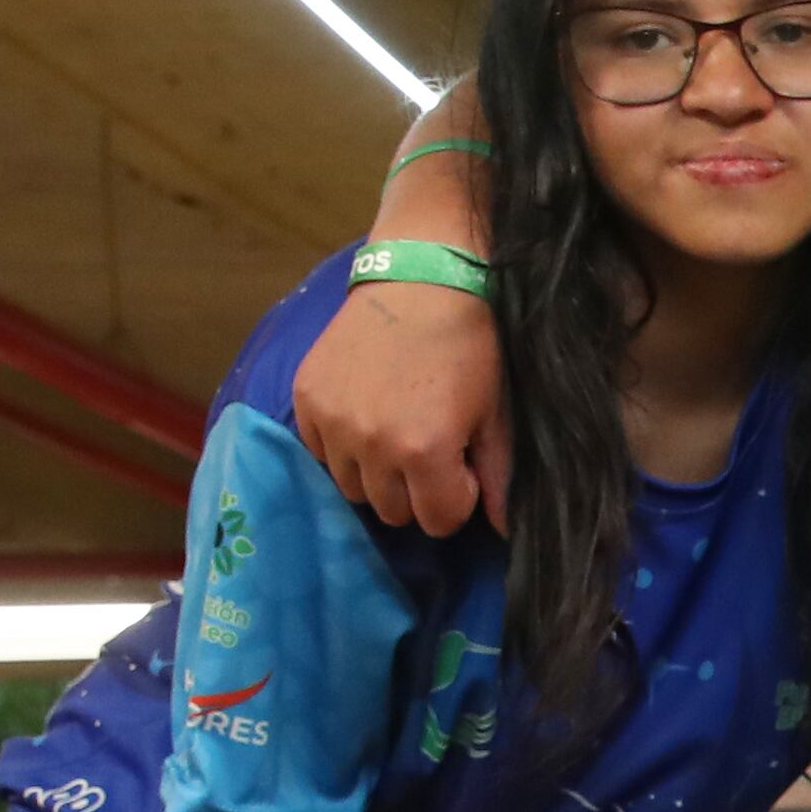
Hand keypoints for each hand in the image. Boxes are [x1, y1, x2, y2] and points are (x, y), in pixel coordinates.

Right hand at [291, 281, 508, 535]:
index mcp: (424, 451)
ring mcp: (332, 422)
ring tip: (396, 431)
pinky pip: (320, 454)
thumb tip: (505, 532)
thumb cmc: (470, 346)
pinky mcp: (305, 399)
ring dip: (376, 474)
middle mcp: (371, 444)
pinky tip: (366, 414)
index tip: (462, 465)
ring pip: (352, 488)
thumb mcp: (494, 415)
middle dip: (416, 491)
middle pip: (392, 512)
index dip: (456, 499)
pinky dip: (343, 446)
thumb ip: (499, 478)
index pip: (437, 521)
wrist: (421, 279)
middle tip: (430, 448)